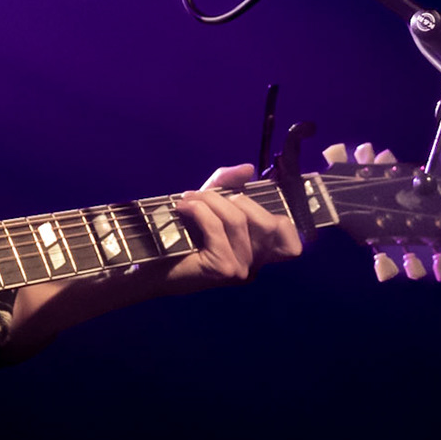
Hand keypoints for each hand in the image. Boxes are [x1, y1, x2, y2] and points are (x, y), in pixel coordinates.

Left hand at [155, 163, 303, 296]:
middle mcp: (254, 267)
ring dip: (211, 201)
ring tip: (189, 198)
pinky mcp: (221, 268)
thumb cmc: (180, 236)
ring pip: (238, 221)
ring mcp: (240, 270)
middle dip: (238, 199)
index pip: (292, 245)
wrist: (148, 267)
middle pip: (269, 224)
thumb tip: (249, 169)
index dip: (285, 223)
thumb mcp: (209, 205)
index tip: (254, 204)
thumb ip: (228, 185)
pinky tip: (183, 206)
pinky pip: (217, 227)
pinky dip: (199, 210)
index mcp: (257, 256)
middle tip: (209, 196)